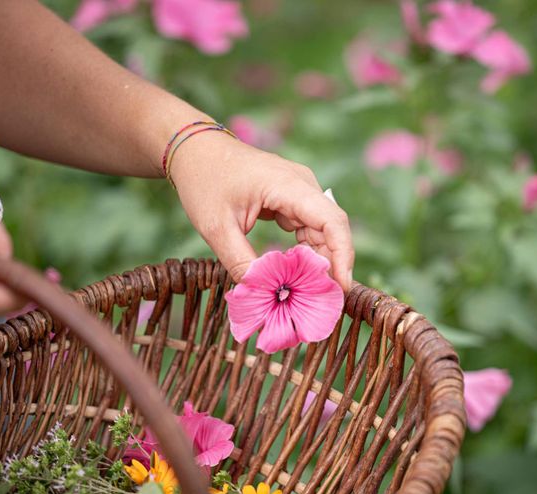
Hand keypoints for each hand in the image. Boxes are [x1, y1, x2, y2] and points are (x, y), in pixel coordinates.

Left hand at [169, 134, 353, 290]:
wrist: (194, 150)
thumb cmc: (204, 180)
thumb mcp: (216, 227)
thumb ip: (240, 262)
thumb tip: (262, 293)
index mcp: (289, 185)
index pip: (332, 221)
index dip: (342, 255)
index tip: (341, 287)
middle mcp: (302, 184)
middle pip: (332, 228)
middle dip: (331, 265)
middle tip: (323, 301)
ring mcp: (299, 190)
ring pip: (321, 231)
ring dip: (317, 261)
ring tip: (307, 292)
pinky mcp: (292, 198)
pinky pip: (308, 228)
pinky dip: (304, 252)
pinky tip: (295, 273)